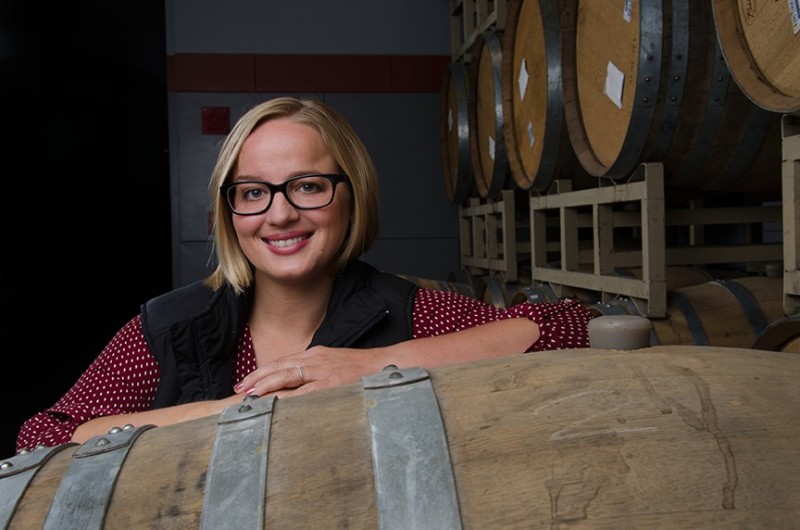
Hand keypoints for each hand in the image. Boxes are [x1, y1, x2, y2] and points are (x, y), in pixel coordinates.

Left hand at [233, 345, 390, 397]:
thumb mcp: (334, 365)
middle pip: (279, 366)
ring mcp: (323, 370)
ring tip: (251, 394)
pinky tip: (277, 402)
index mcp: (315, 355)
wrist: (384, 365)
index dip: (263, 372)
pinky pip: (306, 390)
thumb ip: (315, 373)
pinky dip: (289, 396)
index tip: (248, 382)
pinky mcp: (332, 382)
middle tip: (241, 388)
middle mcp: (315, 359)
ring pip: (288, 374)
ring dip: (267, 384)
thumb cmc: (361, 369)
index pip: (283, 362)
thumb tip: (297, 387)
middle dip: (258, 377)